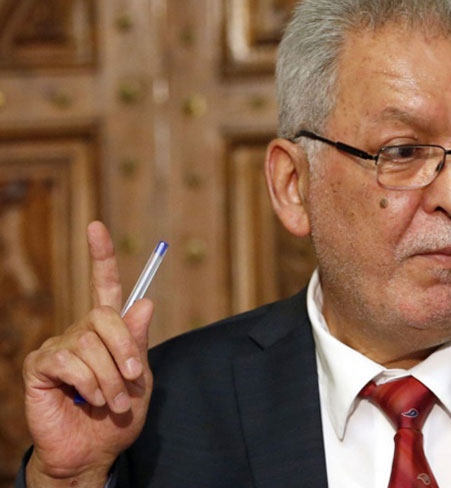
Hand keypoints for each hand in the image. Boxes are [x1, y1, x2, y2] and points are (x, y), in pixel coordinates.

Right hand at [22, 221, 153, 485]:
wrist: (93, 452)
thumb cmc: (118, 416)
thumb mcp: (140, 379)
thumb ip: (139, 343)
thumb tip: (146, 302)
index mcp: (106, 332)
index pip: (103, 286)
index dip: (101, 256)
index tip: (96, 226)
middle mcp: (79, 332)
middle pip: (104, 316)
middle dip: (126, 349)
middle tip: (133, 380)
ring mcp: (57, 347)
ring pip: (89, 343)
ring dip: (109, 378)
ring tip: (111, 401)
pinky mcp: (39, 366)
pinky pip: (69, 362)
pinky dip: (87, 384)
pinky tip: (85, 400)